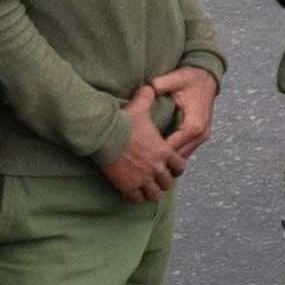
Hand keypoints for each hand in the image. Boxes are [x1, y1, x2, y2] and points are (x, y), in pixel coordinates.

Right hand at [100, 85, 181, 200]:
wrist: (105, 136)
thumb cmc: (123, 122)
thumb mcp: (140, 105)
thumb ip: (148, 95)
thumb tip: (150, 85)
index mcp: (163, 151)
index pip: (179, 166)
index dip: (176, 167)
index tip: (170, 167)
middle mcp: (156, 167)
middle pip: (168, 183)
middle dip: (164, 181)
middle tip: (157, 179)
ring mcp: (142, 179)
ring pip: (154, 194)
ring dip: (151, 191)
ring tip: (146, 188)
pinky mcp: (127, 186)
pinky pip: (136, 199)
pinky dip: (136, 197)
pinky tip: (132, 191)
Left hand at [147, 62, 218, 178]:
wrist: (208, 76)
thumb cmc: (191, 78)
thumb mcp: (175, 78)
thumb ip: (159, 85)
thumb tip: (145, 88)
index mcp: (193, 125)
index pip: (171, 148)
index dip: (153, 154)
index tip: (136, 157)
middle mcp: (200, 134)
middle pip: (177, 158)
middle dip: (159, 162)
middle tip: (137, 166)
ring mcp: (202, 137)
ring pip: (182, 158)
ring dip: (166, 161)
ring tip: (145, 165)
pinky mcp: (200, 136)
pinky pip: (185, 151)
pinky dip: (173, 156)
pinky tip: (158, 156)